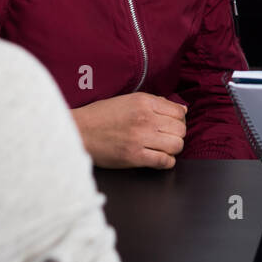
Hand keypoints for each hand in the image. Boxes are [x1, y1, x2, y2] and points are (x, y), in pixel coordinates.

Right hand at [72, 92, 186, 168]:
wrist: (79, 131)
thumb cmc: (101, 115)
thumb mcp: (129, 100)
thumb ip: (156, 103)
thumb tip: (182, 110)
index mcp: (144, 102)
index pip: (179, 112)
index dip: (179, 120)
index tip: (171, 124)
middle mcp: (145, 118)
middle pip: (181, 129)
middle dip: (177, 134)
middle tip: (166, 137)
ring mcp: (140, 138)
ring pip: (177, 145)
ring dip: (173, 148)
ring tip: (163, 147)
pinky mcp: (134, 156)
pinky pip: (164, 161)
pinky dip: (167, 162)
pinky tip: (159, 158)